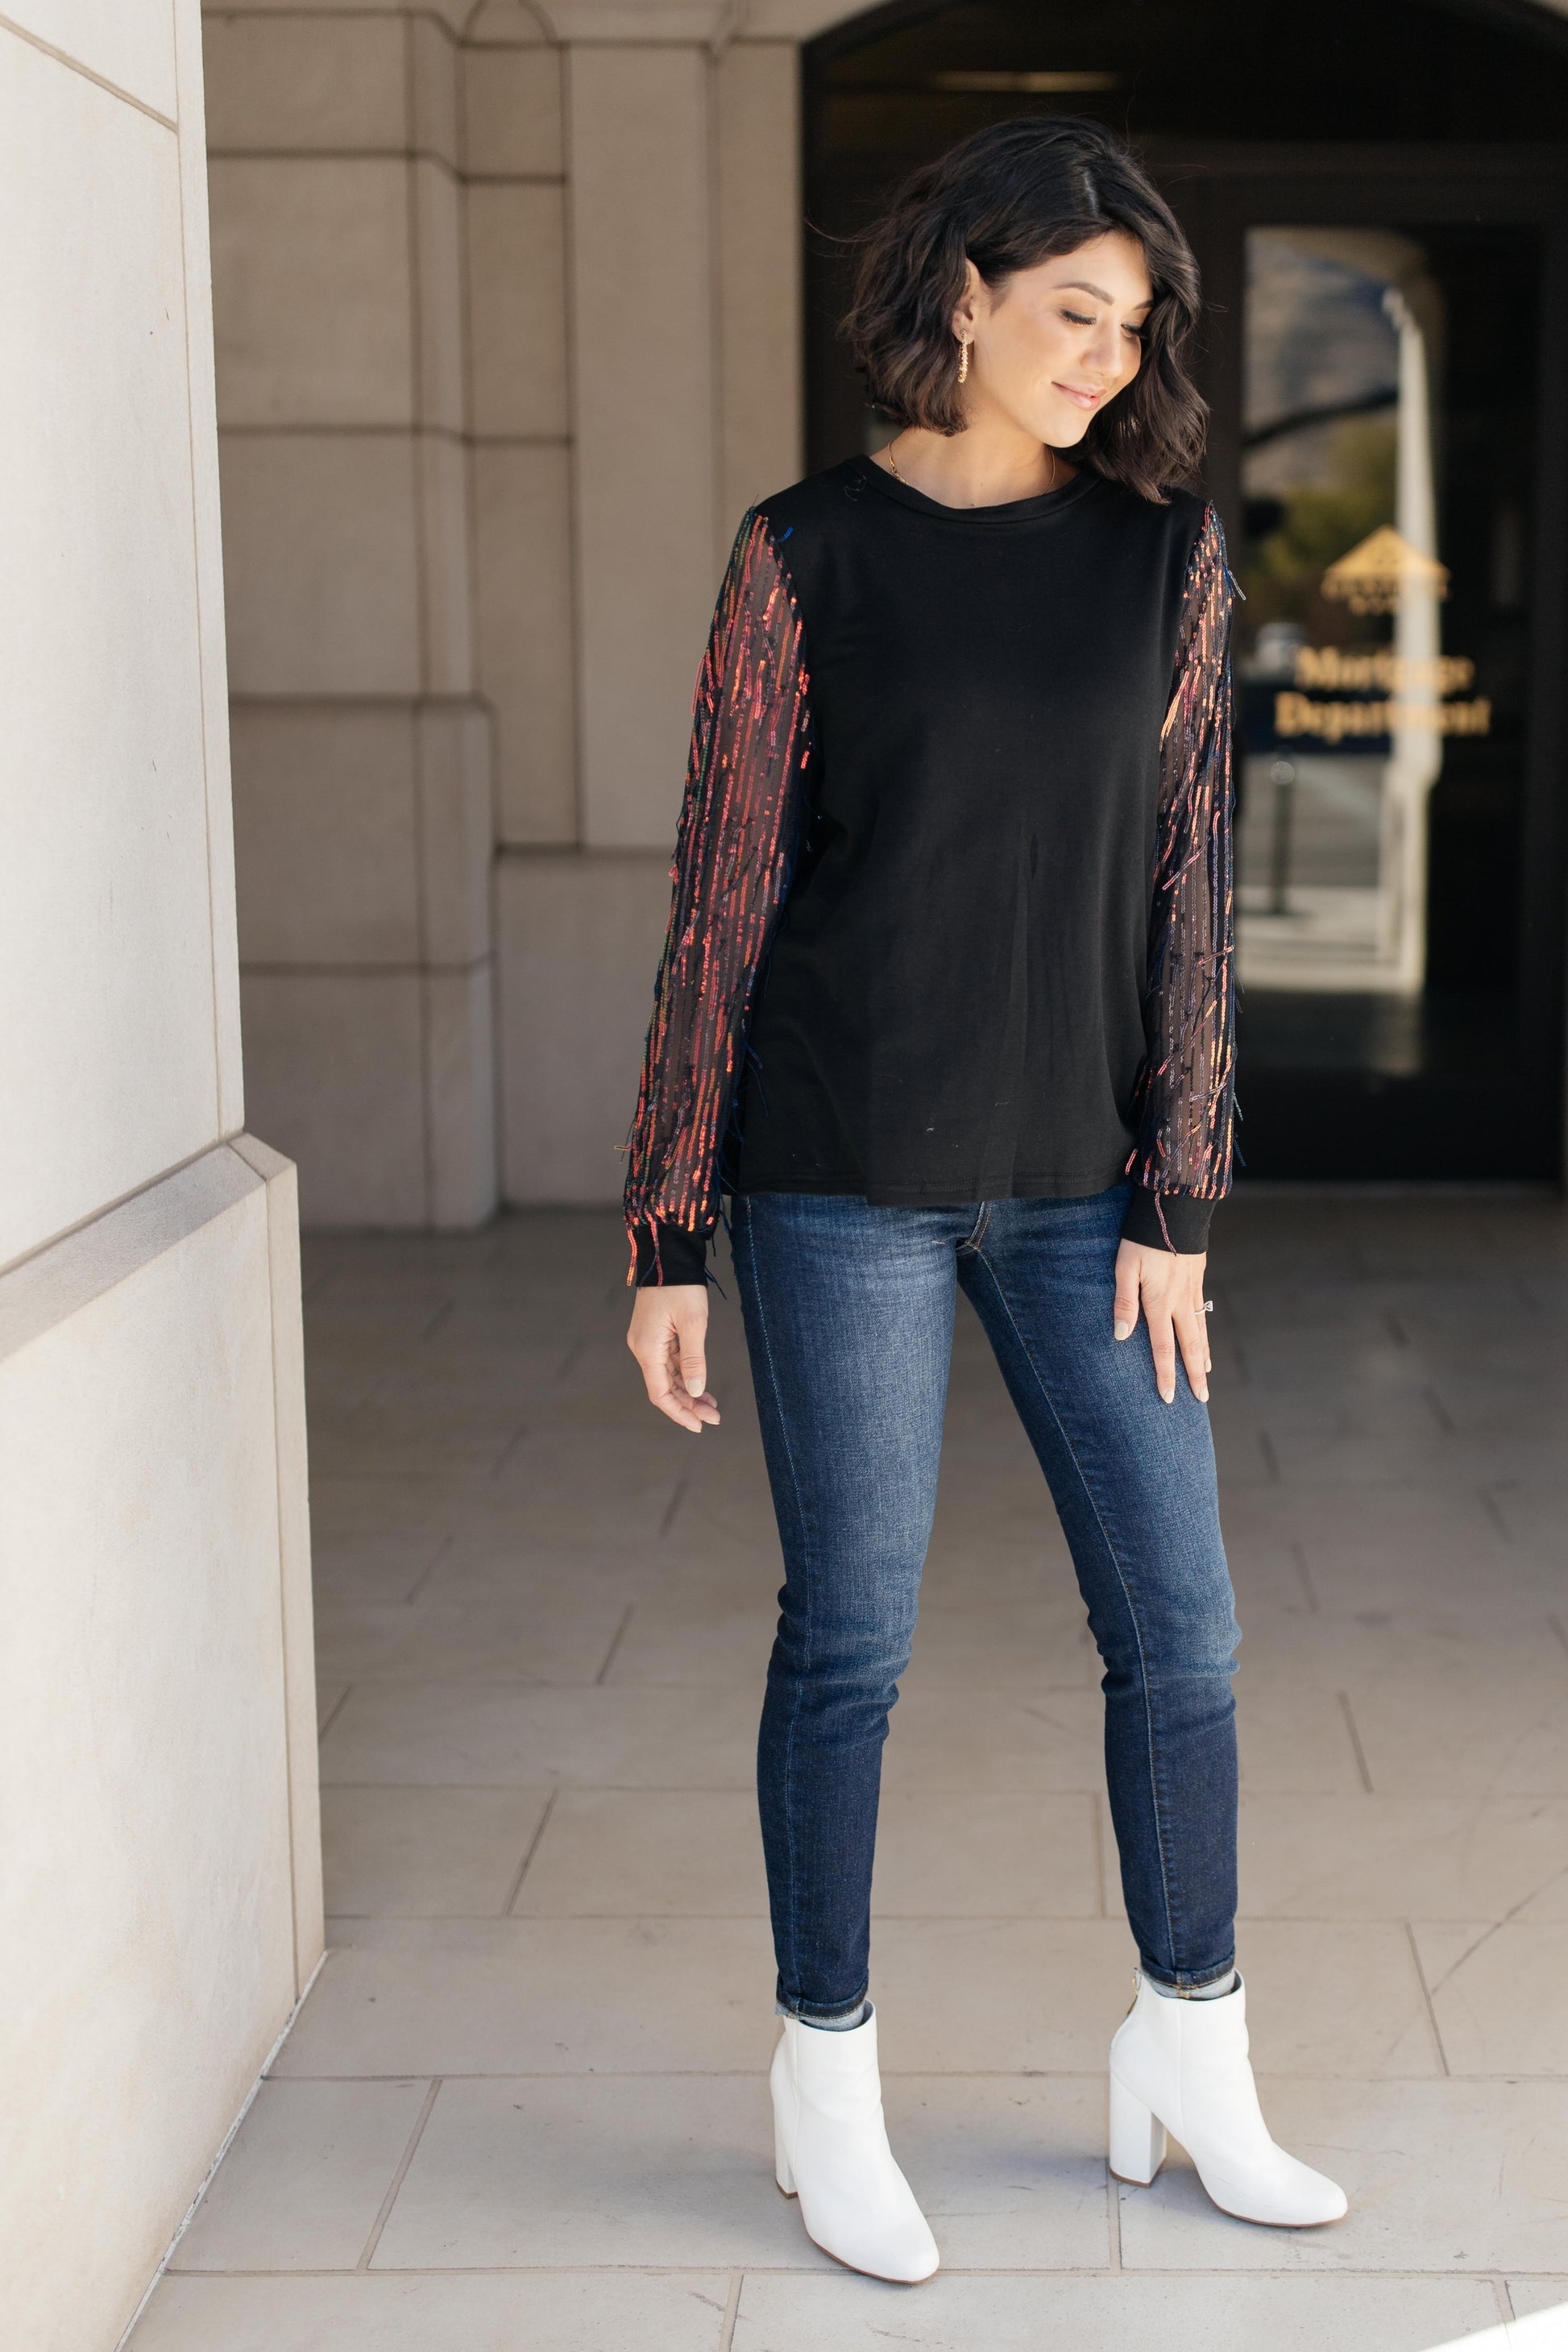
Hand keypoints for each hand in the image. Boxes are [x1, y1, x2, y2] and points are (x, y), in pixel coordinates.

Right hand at [627, 1283, 720, 1433]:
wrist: (668, 1254)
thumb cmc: (680, 1285)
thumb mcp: (692, 1324)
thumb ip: (693, 1360)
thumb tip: (695, 1390)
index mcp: (647, 1348)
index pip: (660, 1393)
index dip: (679, 1413)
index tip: (699, 1426)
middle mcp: (643, 1348)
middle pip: (664, 1387)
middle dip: (689, 1404)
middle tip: (715, 1417)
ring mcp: (648, 1341)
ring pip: (668, 1376)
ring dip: (688, 1391)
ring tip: (712, 1404)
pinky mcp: (655, 1333)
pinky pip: (669, 1362)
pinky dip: (685, 1375)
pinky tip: (700, 1383)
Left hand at [1112, 1239, 1210, 1404]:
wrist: (1174, 1208)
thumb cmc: (1141, 1237)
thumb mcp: (1124, 1266)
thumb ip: (1123, 1302)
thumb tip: (1121, 1336)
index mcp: (1159, 1302)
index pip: (1162, 1348)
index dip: (1165, 1375)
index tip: (1169, 1398)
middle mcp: (1179, 1301)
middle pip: (1190, 1347)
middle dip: (1194, 1376)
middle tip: (1201, 1399)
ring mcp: (1192, 1291)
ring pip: (1200, 1332)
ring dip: (1202, 1357)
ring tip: (1205, 1377)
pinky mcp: (1198, 1278)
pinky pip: (1203, 1314)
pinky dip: (1204, 1333)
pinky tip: (1203, 1339)